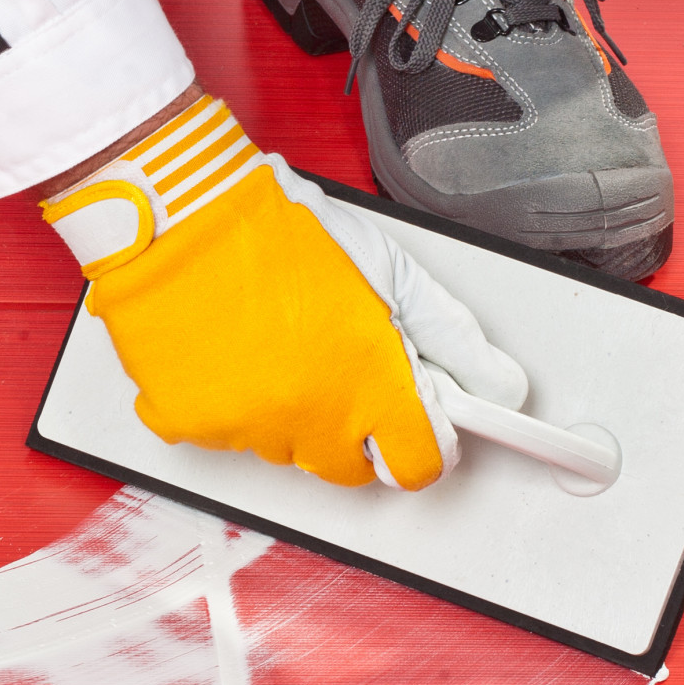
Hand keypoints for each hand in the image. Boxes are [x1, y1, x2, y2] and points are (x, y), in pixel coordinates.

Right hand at [42, 98, 525, 488]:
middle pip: (350, 468)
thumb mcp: (389, 270)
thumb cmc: (279, 231)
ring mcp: (246, 426)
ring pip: (285, 449)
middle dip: (355, 428)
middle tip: (339, 368)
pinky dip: (230, 405)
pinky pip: (225, 436)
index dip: (424, 444)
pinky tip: (231, 354)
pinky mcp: (191, 424)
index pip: (418, 465)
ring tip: (276, 345)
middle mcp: (309, 417)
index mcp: (368, 383)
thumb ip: (452, 337)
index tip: (421, 424)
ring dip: (290, 412)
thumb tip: (500, 385)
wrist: (183, 217)